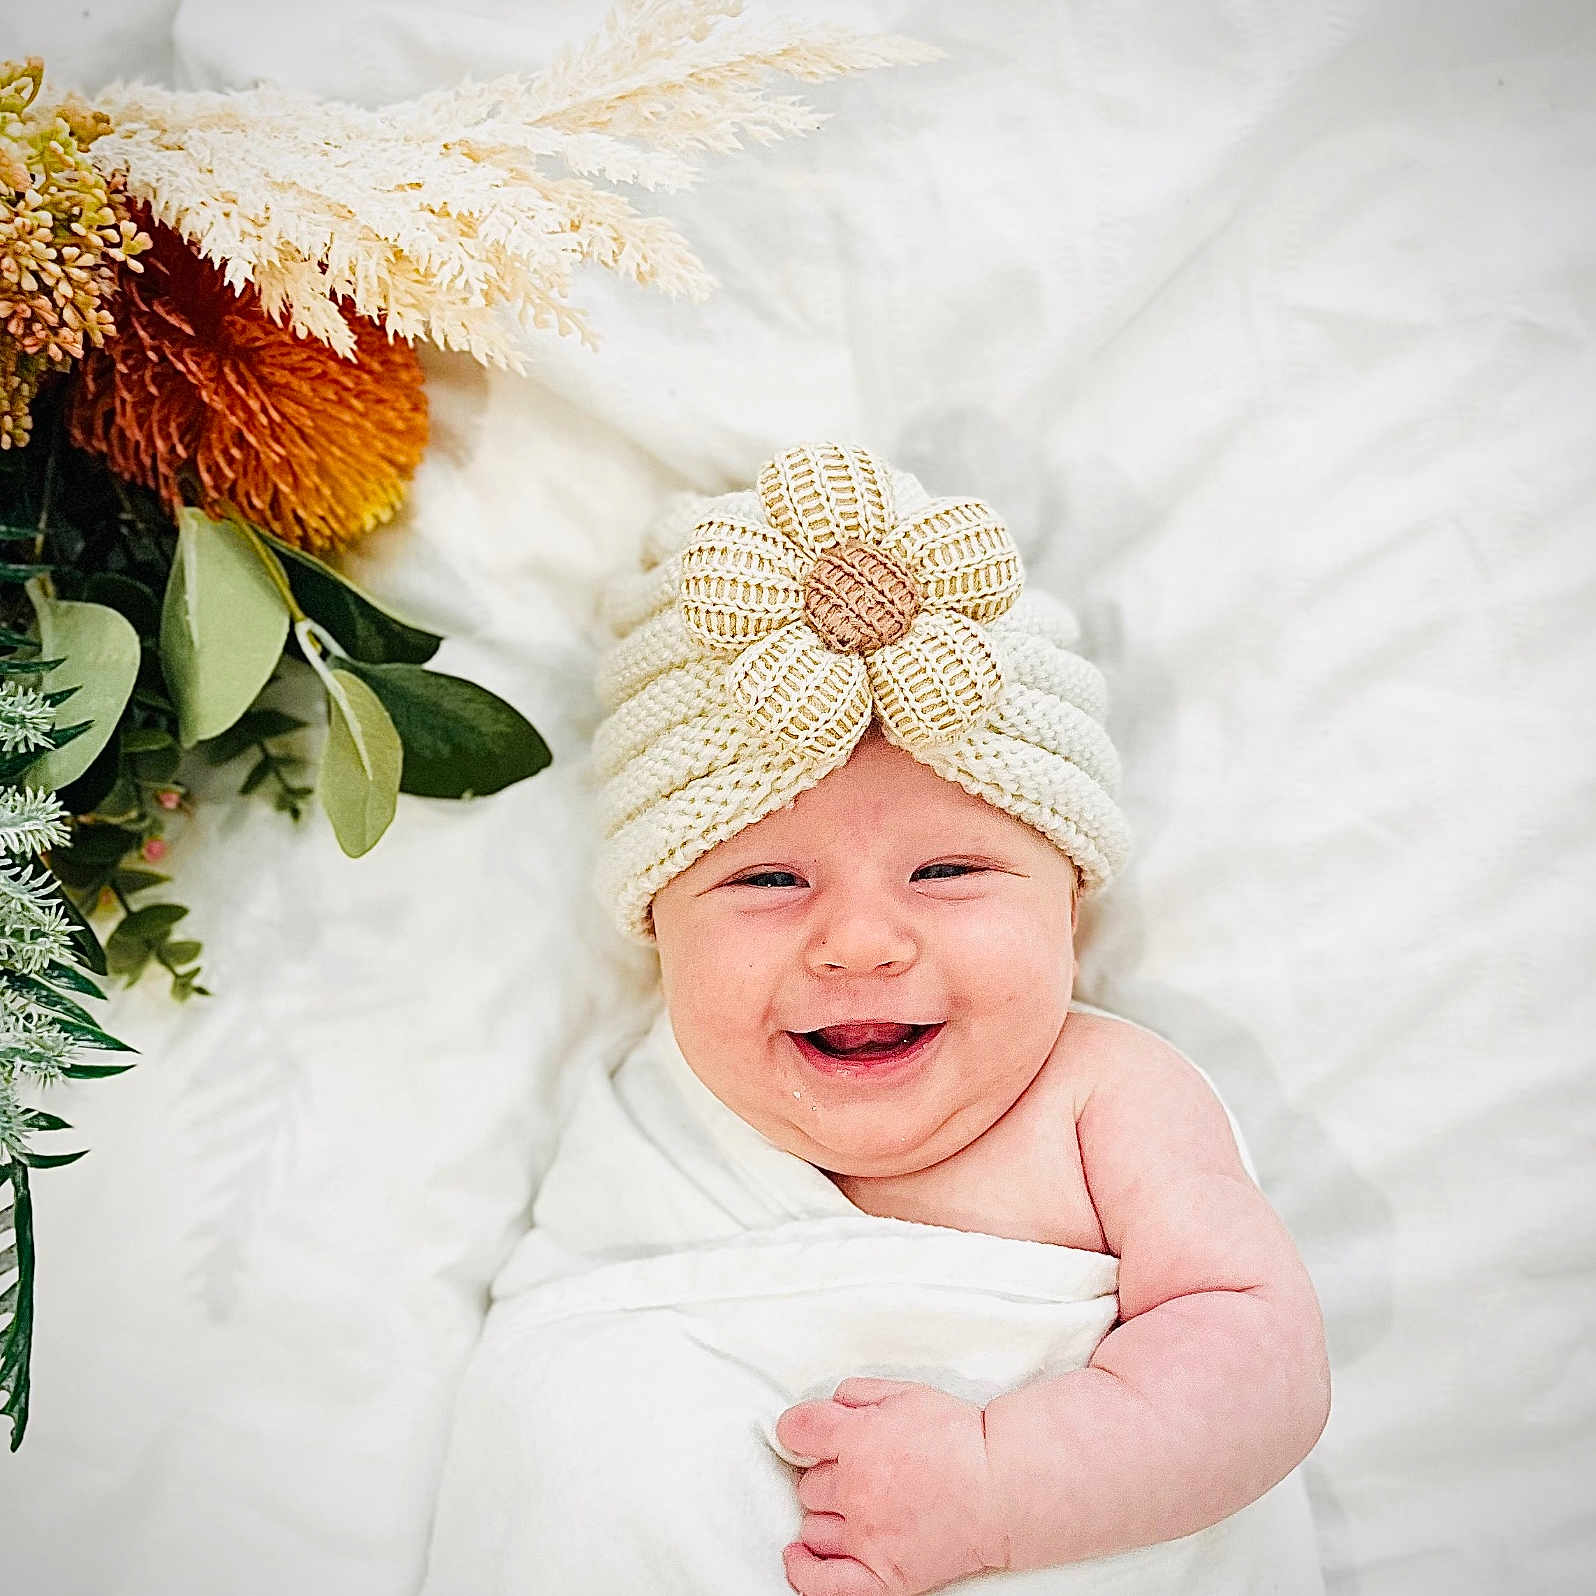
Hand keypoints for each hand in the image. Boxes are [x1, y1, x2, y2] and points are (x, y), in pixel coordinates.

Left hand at [774, 1377, 1008, 1595]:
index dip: (798, 1431)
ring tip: (856, 1508)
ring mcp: (868, 1536)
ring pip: (814, 1528)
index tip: (804, 1435)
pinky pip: (826, 1583)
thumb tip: (826, 1407)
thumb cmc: (958, 1438)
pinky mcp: (884, 1575)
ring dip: (828, 1517)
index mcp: (857, 1439)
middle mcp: (855, 1489)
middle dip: (828, 1475)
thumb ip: (855, 1395)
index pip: (796, 1432)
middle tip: (859, 1471)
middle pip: (809, 1484)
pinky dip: (806, 1571)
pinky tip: (799, 1557)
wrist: (1001, 1487)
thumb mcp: (905, 1393)